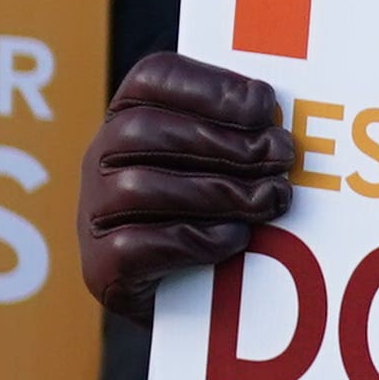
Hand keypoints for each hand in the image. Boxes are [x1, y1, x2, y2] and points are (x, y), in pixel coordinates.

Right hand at [81, 48, 290, 314]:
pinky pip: (135, 246)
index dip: (208, 85)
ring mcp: (94, 213)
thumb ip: (245, 135)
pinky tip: (235, 237)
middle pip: (143, 130)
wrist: (189, 300)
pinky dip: (194, 239)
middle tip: (281, 156)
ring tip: (270, 199)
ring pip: (138, 185)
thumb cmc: (215, 214)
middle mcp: (102, 158)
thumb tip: (284, 128)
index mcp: (131, 116)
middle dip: (223, 140)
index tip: (263, 103)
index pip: (152, 78)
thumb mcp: (227, 164)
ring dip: (216, 191)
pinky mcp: (101, 266)